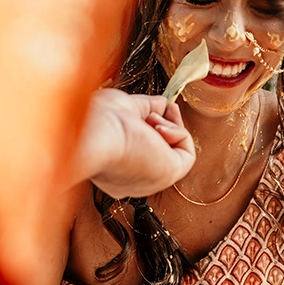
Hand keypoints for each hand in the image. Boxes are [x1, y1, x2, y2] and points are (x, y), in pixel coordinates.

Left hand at [74, 89, 195, 198]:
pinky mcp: (167, 174)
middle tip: (160, 110)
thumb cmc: (98, 120)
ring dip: (169, 127)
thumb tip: (163, 104)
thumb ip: (145, 109)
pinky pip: (187, 155)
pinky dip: (180, 134)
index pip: (142, 151)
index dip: (154, 127)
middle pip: (161, 153)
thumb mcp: (124, 108)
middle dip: (164, 126)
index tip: (157, 108)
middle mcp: (133, 180)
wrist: (96, 133)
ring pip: (176, 153)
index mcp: (115, 168)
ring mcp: (151, 180)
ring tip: (151, 120)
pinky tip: (160, 127)